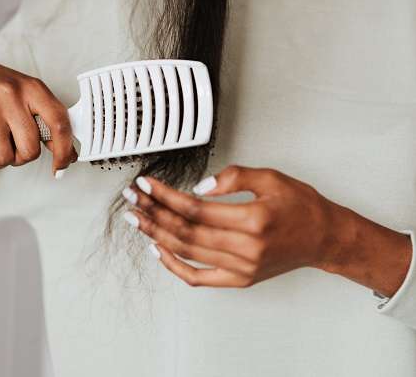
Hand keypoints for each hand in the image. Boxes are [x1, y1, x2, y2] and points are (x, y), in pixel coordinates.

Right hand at [0, 52, 76, 174]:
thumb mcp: (26, 92)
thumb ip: (45, 118)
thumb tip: (64, 148)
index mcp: (32, 88)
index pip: (59, 122)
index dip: (64, 149)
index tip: (63, 163)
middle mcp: (12, 96)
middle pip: (30, 149)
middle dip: (23, 156)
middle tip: (17, 147)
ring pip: (5, 157)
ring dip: (2, 158)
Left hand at [122, 165, 334, 287]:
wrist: (322, 237)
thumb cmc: (300, 205)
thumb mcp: (271, 178)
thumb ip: (235, 177)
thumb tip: (200, 185)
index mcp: (253, 220)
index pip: (196, 208)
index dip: (166, 196)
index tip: (148, 184)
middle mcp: (246, 248)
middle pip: (186, 231)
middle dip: (154, 213)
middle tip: (133, 199)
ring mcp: (242, 268)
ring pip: (187, 252)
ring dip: (157, 234)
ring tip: (138, 219)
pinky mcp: (240, 279)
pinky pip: (199, 277)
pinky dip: (175, 265)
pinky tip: (158, 249)